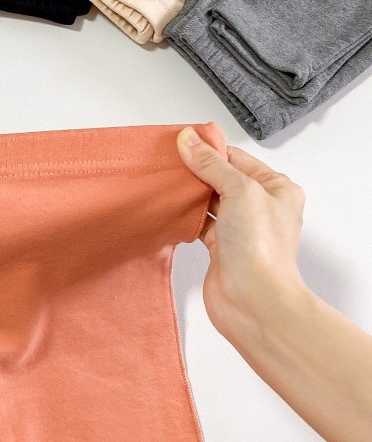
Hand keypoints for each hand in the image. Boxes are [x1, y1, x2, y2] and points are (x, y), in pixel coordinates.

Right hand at [176, 127, 306, 342]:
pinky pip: (199, 221)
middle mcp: (260, 207)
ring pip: (208, 200)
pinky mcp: (221, 246)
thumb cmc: (260, 249)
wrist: (253, 302)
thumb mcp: (239, 190)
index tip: (182, 141)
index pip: (236, 157)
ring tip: (165, 180)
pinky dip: (185, 214)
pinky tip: (170, 206)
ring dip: (189, 192)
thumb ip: (211, 163)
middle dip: (196, 170)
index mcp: (276, 188)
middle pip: (220, 177)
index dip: (209, 149)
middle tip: (168, 159)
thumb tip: (188, 139)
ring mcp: (240, 228)